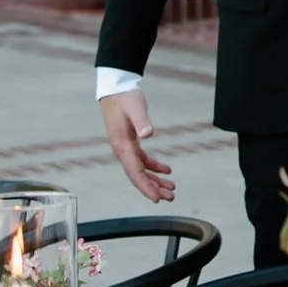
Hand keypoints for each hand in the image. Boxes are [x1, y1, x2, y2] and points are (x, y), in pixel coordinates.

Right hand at [100, 88, 174, 204]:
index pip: (134, 172)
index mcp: (121, 145)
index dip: (145, 186)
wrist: (115, 88)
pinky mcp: (131, 142)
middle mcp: (122, 149)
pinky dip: (154, 166)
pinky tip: (167, 171)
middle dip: (153, 188)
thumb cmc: (124, 98)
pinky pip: (142, 160)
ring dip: (155, 180)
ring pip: (141, 170)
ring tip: (171, 189)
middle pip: (138, 175)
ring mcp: (126, 146)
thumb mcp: (135, 108)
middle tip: (170, 197)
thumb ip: (142, 122)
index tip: (156, 198)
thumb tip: (148, 134)